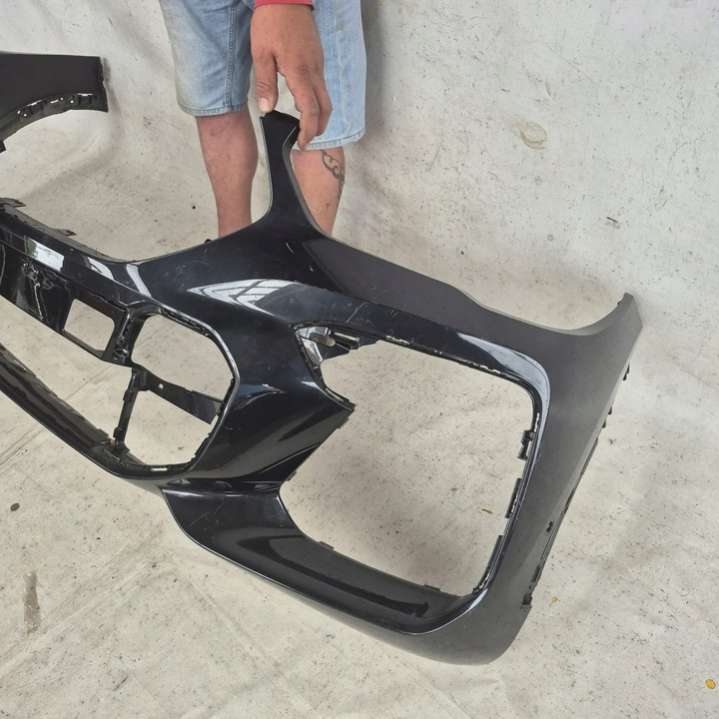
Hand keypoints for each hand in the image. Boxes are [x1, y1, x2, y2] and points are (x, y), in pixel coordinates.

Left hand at [251, 4, 331, 148]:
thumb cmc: (271, 22)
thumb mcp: (260, 53)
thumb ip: (265, 82)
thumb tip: (267, 109)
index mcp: (299, 71)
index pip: (311, 110)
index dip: (308, 130)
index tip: (302, 142)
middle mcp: (314, 71)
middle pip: (325, 108)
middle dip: (318, 128)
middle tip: (306, 140)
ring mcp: (319, 65)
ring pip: (326, 98)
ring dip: (319, 116)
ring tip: (307, 127)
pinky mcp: (318, 59)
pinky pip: (321, 86)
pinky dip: (317, 102)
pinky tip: (306, 105)